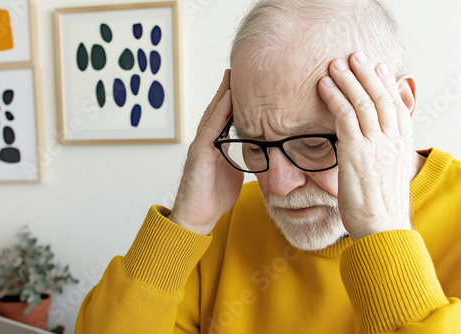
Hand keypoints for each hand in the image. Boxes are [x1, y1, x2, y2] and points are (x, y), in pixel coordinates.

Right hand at [168, 70, 243, 234]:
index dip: (235, 100)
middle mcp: (206, 142)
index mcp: (215, 145)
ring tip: (232, 76)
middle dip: (228, 90)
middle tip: (239, 70)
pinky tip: (227, 98)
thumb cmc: (214, 197)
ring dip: (223, 94)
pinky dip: (218, 113)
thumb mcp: (235, 173)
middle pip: (218, 110)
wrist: (196, 218)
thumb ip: (243, 159)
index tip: (248, 84)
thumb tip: (263, 154)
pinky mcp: (198, 154)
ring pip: (212, 115)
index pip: (226, 117)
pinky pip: (210, 129)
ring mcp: (201, 146)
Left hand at [317, 52, 412, 240]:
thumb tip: (378, 142)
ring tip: (336, 64)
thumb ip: (385, 153)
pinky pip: (345, 117)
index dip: (387, 84)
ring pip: (363, 103)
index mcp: (402, 145)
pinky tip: (324, 86)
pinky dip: (335, 98)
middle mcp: (392, 140)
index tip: (378, 67)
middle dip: (367, 74)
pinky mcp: (356, 152)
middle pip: (381, 98)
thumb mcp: (389, 174)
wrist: (381, 226)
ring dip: (348, 80)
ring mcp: (375, 145)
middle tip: (355, 56)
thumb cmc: (380, 205)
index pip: (397, 106)